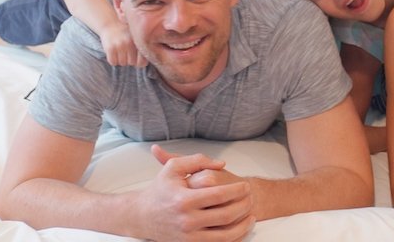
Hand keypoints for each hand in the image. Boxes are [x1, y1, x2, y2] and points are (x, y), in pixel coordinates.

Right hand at [98, 22, 147, 67]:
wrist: (110, 24)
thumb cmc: (125, 34)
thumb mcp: (135, 38)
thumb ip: (141, 49)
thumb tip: (142, 64)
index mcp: (138, 40)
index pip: (142, 62)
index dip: (139, 62)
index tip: (136, 57)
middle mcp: (130, 43)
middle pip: (131, 63)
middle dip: (129, 60)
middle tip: (125, 51)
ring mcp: (120, 45)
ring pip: (122, 63)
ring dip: (120, 59)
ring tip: (119, 50)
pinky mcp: (110, 48)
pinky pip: (113, 62)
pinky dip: (113, 59)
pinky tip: (113, 51)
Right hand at [140, 145, 254, 240]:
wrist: (141, 216)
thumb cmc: (160, 189)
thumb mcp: (173, 168)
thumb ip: (198, 161)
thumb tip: (222, 164)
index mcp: (184, 200)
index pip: (219, 195)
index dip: (237, 190)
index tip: (245, 185)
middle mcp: (187, 221)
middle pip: (226, 216)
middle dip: (244, 206)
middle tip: (251, 198)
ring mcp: (189, 237)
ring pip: (225, 236)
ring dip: (243, 226)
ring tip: (252, 215)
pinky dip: (233, 239)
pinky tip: (241, 229)